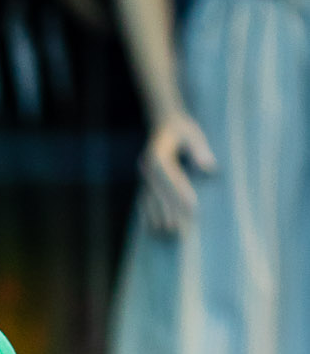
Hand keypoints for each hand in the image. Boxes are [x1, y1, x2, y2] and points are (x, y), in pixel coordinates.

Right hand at [139, 111, 215, 232]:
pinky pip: (145, 199)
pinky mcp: (144, 180)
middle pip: (159, 193)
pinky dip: (148, 213)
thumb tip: (209, 166)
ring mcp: (143, 174)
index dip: (181, 193)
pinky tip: (152, 227)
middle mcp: (147, 166)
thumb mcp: (193, 132)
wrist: (163, 120)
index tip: (193, 206)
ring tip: (166, 233)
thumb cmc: (181, 127)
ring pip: (150, 199)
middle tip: (178, 229)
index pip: (171, 177)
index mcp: (158, 155)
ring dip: (157, 216)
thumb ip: (200, 148)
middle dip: (169, 211)